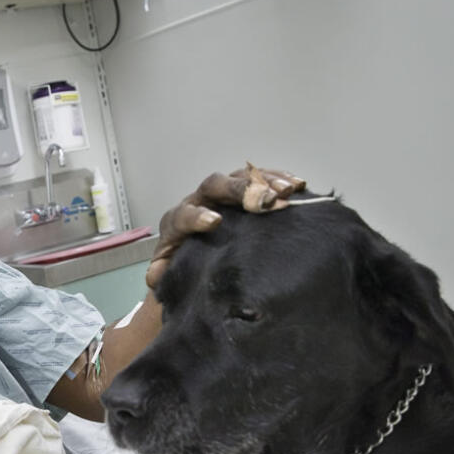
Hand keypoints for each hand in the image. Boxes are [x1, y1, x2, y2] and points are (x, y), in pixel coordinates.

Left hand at [146, 165, 305, 289]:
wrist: (192, 254)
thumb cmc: (183, 264)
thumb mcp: (170, 273)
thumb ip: (162, 274)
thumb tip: (156, 276)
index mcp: (178, 222)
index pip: (183, 214)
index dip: (196, 216)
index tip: (214, 222)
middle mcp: (198, 200)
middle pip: (215, 186)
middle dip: (241, 190)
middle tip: (266, 200)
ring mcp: (222, 192)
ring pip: (241, 176)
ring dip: (266, 181)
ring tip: (290, 190)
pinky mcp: (242, 189)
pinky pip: (260, 177)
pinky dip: (278, 178)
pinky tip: (298, 185)